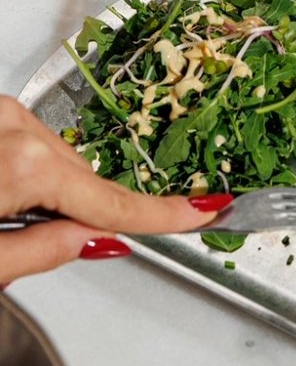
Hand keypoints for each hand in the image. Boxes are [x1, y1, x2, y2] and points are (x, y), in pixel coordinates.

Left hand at [0, 97, 221, 280]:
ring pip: (60, 164)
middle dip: (70, 217)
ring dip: (47, 195)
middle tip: (21, 246)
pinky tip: (0, 194)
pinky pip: (34, 147)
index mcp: (25, 165)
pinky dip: (27, 175)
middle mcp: (18, 126)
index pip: (112, 203)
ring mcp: (6, 113)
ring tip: (2, 218)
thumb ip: (43, 252)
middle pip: (83, 184)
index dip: (162, 215)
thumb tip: (99, 239)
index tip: (205, 211)